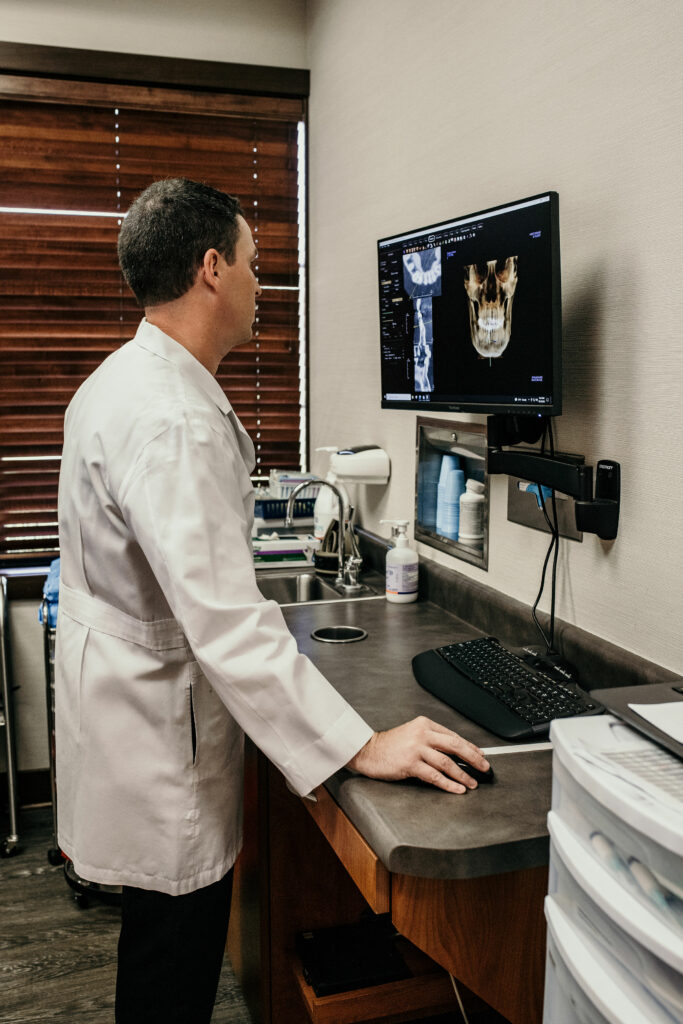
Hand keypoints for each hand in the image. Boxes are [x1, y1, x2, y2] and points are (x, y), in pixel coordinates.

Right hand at [345, 716, 489, 793]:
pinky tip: (457, 789)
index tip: (481, 755)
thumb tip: (454, 752)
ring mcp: (416, 748)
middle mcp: (422, 734)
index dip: (470, 747)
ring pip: (447, 762)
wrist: (367, 750)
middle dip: (473, 758)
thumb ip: (430, 739)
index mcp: (424, 724)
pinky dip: (448, 783)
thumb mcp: (411, 734)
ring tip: (472, 783)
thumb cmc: (389, 745)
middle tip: (484, 767)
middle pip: (455, 746)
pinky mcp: (410, 763)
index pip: (453, 736)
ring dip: (463, 774)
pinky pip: (434, 776)